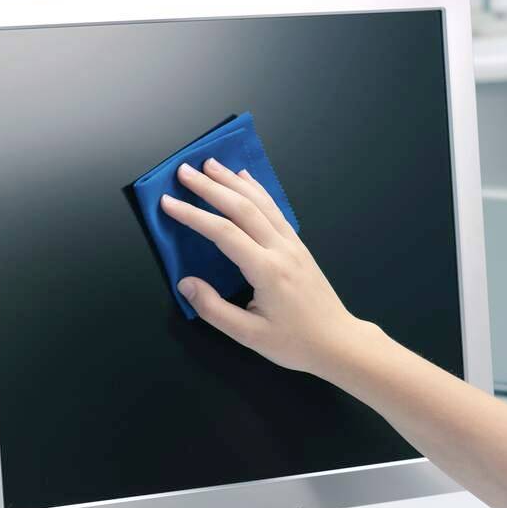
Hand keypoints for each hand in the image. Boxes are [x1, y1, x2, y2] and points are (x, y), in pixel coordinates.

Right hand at [160, 158, 364, 375]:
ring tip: (210, 165)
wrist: (337, 342)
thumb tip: (185, 283)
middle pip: (242, 208)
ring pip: (261, 202)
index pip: (223, 233)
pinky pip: (275, 209)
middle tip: (184, 172)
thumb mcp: (248, 335)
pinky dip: (257, 190)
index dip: (193, 215)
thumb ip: (213, 308)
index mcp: (266, 270)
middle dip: (210, 187)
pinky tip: (245, 179)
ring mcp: (292, 244)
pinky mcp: (298, 245)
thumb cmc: (294, 343)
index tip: (168, 203)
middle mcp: (281, 249)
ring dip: (233, 181)